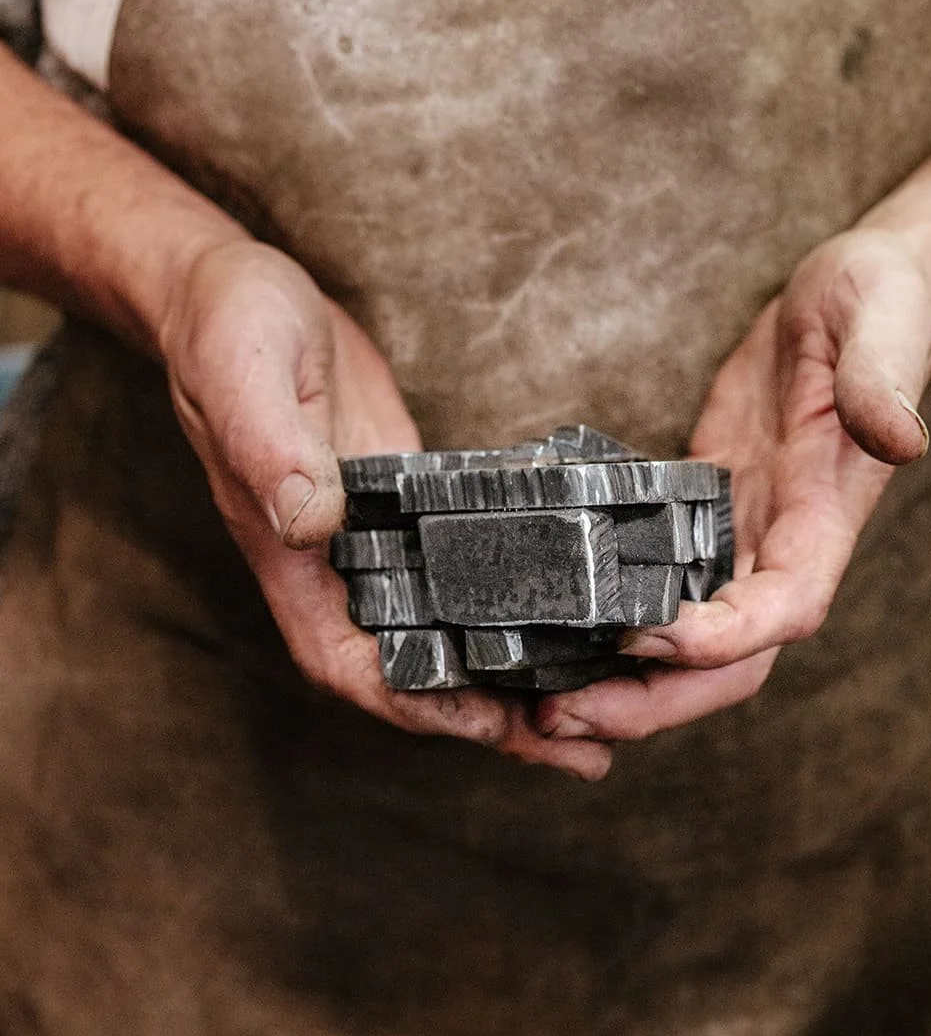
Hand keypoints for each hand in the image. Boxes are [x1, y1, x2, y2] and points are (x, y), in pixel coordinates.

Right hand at [159, 239, 611, 778]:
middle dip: (489, 714)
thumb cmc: (227, 329)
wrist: (236, 288)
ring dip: (513, 667)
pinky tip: (570, 604)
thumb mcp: (245, 377)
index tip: (489, 727)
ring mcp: (376, 534)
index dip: (418, 705)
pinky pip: (463, 563)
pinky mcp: (408, 498)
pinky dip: (510, 593)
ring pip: (447, 623)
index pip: (349, 663)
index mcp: (290, 556)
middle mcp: (336, 562)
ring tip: (598, 695)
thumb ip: (272, 449)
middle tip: (583, 747)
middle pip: (412, 666)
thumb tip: (312, 522)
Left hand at [536, 229, 930, 742]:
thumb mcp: (881, 323)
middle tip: (559, 718)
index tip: (647, 637)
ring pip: (686, 642)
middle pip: (726, 662)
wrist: (856, 297)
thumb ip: (883, 379)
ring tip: (539, 702)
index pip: (785, 608)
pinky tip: (550, 627)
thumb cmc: (880, 303)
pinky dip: (610, 620)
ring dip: (620, 682)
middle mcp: (784, 544)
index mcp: (827, 515)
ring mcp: (741, 535)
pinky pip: (659, 587)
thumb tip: (900, 438)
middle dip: (649, 699)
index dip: (721, 639)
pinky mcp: (702, 512)